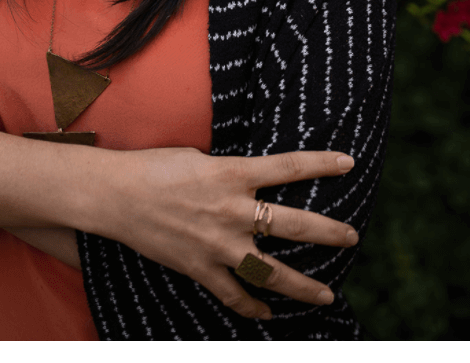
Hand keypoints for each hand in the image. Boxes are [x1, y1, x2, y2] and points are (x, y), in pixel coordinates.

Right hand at [99, 145, 358, 320]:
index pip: (288, 167)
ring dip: (302, 285)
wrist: (117, 195)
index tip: (348, 163)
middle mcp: (231, 210)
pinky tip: (267, 312)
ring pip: (271, 271)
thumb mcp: (199, 157)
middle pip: (291, 223)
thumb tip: (250, 182)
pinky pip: (233, 293)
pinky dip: (252, 305)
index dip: (321, 164)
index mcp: (232, 173)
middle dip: (328, 232)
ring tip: (327, 294)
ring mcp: (217, 243)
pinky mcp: (200, 267)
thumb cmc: (155, 166)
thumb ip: (229, 172)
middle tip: (352, 237)